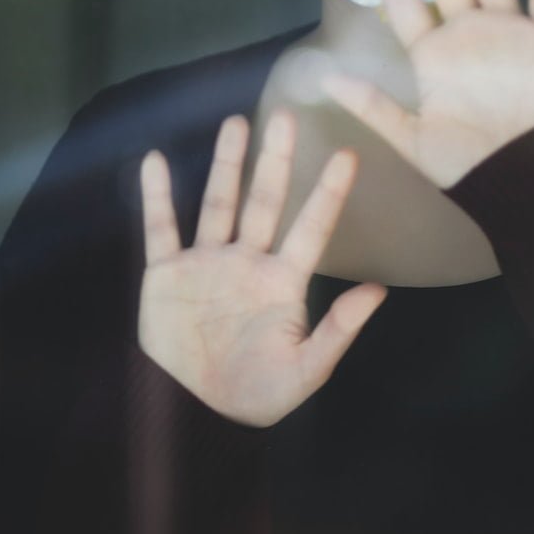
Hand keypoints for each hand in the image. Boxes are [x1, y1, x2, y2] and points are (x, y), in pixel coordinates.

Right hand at [138, 112, 386, 425]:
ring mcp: (207, 263)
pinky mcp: (167, 274)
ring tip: (236, 122)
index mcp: (283, 282)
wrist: (194, 417)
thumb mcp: (305, 370)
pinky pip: (161, 228)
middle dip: (276, 160)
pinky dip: (156, 196)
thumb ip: (339, 331)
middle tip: (287, 116)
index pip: (311, 227)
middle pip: (265, 200)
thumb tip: (379, 290)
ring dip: (227, 164)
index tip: (348, 156)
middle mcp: (247, 261)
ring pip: (218, 202)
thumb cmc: (257, 395)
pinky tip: (155, 160)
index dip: (329, 193)